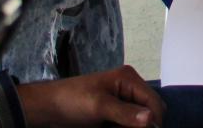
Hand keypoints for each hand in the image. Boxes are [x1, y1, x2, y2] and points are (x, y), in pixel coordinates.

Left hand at [16, 66, 162, 126]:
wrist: (48, 109)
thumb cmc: (72, 101)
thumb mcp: (98, 106)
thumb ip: (125, 112)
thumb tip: (151, 119)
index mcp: (129, 79)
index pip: (153, 101)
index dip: (154, 119)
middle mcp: (129, 89)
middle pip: (150, 110)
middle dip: (143, 125)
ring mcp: (122, 102)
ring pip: (140, 120)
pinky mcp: (114, 114)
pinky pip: (129, 124)